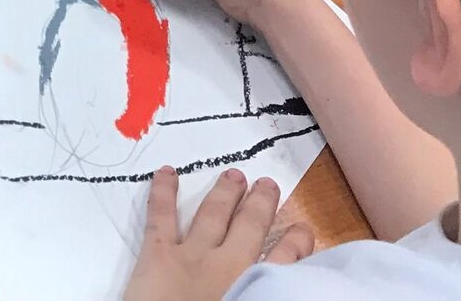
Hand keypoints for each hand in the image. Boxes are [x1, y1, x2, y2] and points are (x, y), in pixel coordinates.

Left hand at [124, 168, 313, 300]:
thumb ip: (259, 294)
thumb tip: (271, 289)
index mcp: (253, 290)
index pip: (284, 265)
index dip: (294, 244)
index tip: (303, 229)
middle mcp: (228, 267)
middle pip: (250, 228)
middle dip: (260, 204)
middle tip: (267, 183)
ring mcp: (193, 256)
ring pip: (212, 215)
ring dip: (224, 193)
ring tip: (233, 175)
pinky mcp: (158, 254)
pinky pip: (161, 216)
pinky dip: (162, 191)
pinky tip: (165, 172)